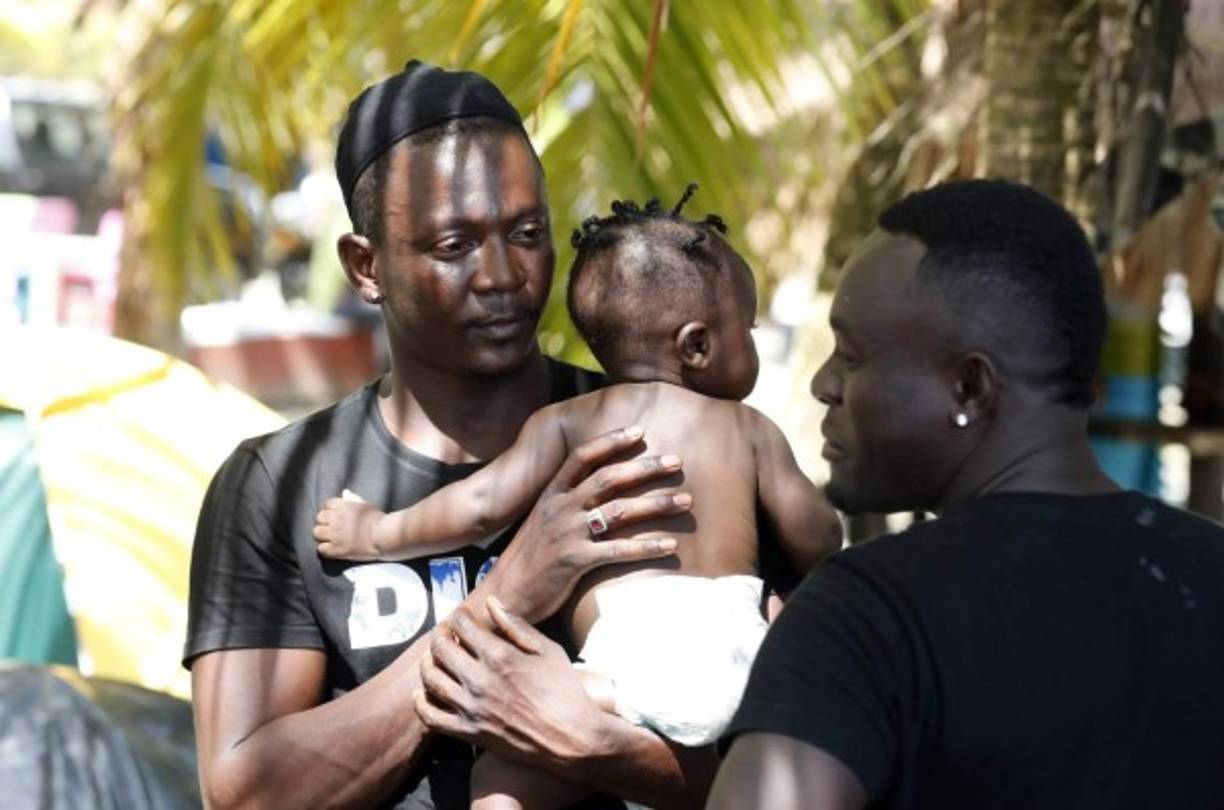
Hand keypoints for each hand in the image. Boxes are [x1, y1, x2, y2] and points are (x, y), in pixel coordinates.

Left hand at [313, 489, 384, 559]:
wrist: (383, 536)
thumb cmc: (378, 520)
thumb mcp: (366, 505)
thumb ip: (354, 499)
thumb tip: (345, 493)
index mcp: (344, 506)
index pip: (328, 504)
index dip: (331, 510)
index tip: (336, 515)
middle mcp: (336, 519)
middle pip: (319, 518)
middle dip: (325, 522)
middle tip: (332, 528)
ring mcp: (335, 535)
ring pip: (317, 532)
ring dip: (322, 535)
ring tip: (330, 539)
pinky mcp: (336, 549)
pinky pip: (321, 548)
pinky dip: (325, 549)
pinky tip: (332, 549)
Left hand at [415, 597, 608, 770]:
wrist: (572, 738)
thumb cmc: (565, 690)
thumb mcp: (547, 649)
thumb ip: (516, 625)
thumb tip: (491, 603)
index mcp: (499, 655)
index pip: (462, 624)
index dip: (458, 616)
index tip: (461, 618)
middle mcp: (480, 679)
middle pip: (440, 648)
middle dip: (440, 635)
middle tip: (445, 635)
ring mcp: (472, 708)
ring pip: (431, 679)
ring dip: (428, 663)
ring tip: (434, 658)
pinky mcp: (470, 732)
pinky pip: (432, 717)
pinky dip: (421, 703)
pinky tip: (422, 693)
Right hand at [481, 425, 690, 621]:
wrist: (505, 593)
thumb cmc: (531, 556)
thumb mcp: (543, 519)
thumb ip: (568, 500)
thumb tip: (601, 487)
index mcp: (551, 494)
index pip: (582, 456)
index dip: (610, 441)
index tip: (639, 431)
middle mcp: (560, 508)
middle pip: (608, 478)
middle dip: (645, 467)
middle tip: (676, 461)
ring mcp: (567, 534)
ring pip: (619, 511)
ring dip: (656, 504)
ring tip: (685, 500)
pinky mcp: (575, 562)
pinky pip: (618, 551)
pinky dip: (647, 547)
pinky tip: (671, 545)